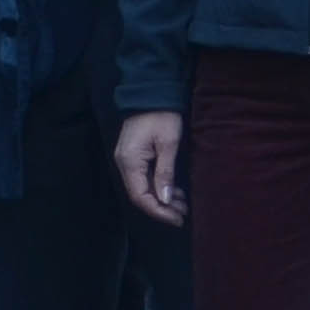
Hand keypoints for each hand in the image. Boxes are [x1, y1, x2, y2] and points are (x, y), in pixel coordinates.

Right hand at [117, 110, 186, 226]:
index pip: (140, 197)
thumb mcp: (168, 143)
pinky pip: (145, 178)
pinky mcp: (134, 156)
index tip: (177, 218)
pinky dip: (159, 186)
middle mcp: (125, 163)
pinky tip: (175, 191)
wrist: (152, 91)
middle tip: (184, 213)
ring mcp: (128, 160)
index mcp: (130, 161)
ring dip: (162, 198)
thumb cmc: (162, 115)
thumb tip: (164, 199)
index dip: (158, 211)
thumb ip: (165, 172)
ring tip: (183, 204)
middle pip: (141, 195)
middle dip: (162, 207)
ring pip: (144, 188)